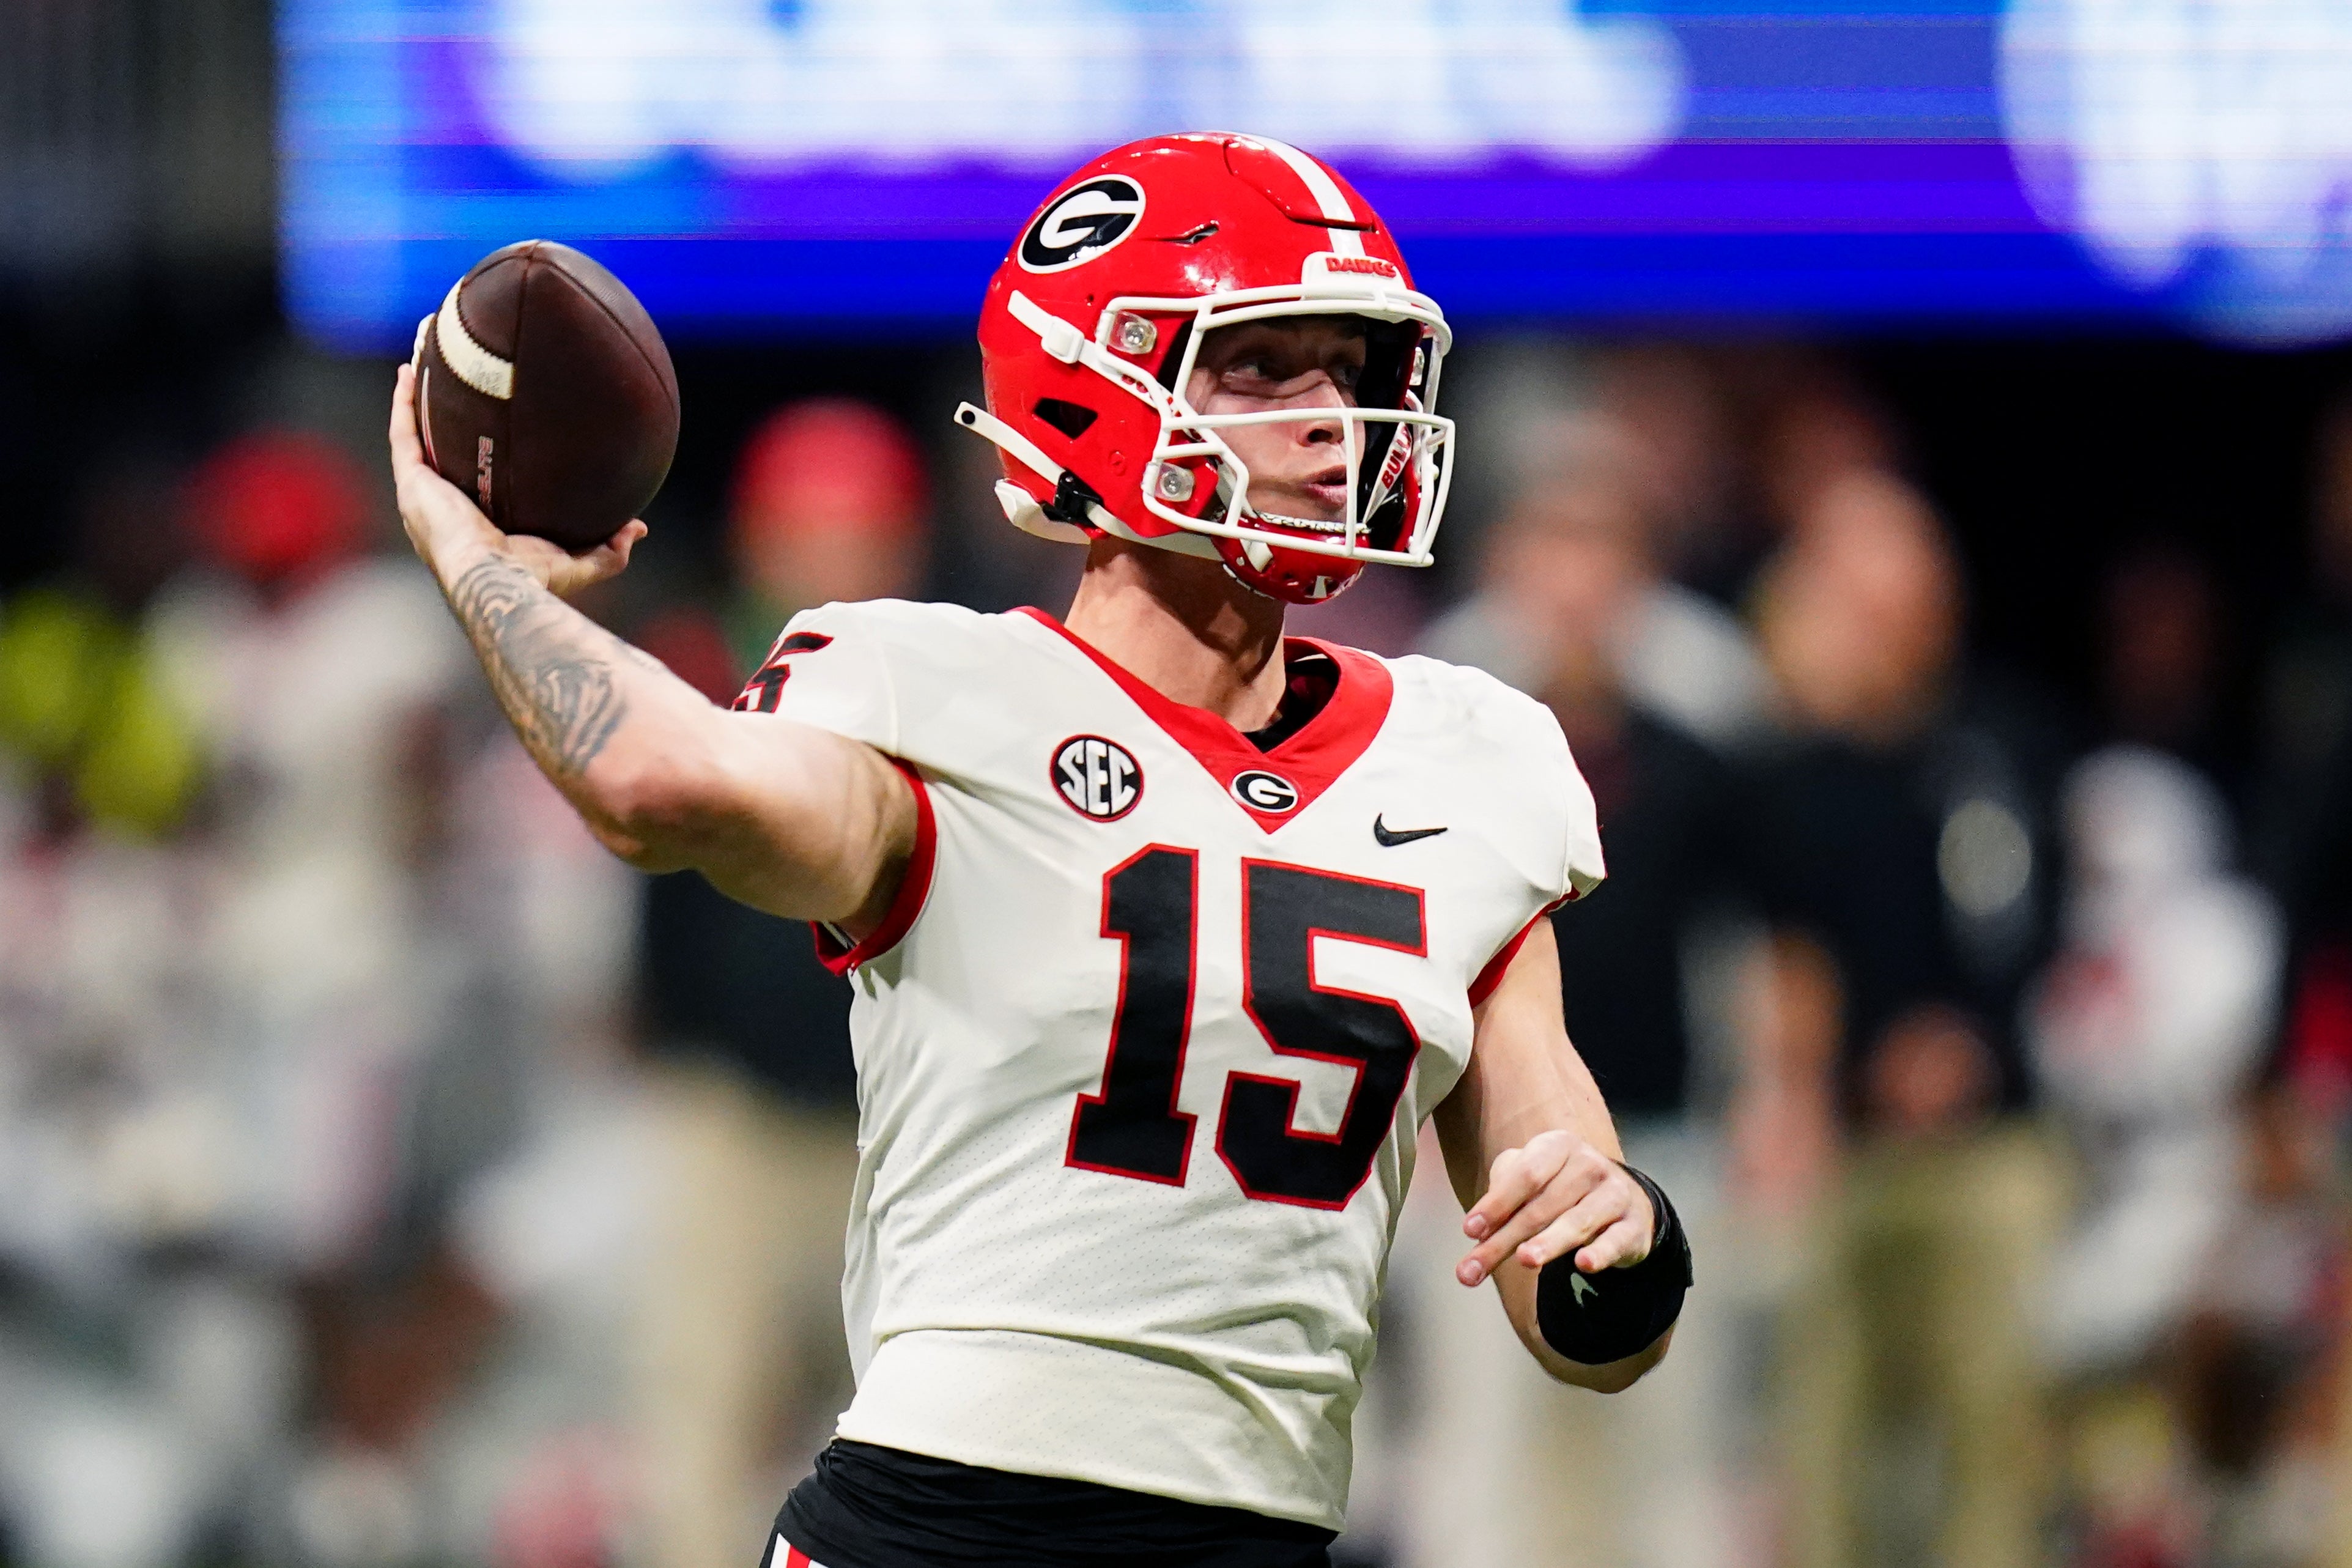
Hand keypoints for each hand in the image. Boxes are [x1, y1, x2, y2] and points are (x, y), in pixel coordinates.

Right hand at [389, 361, 644, 597]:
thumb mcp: (578, 561)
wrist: (495, 580)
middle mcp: (444, 505)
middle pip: (440, 452)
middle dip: (441, 421)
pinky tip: (409, 370)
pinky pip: (404, 433)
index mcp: (474, 522)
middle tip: (452, 385)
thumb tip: (638, 529)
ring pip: (415, 435)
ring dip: (416, 400)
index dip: (479, 457)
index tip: (493, 429)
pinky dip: (404, 402)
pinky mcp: (412, 481)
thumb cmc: (532, 580)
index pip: (474, 482)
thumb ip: (607, 548)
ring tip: (422, 362)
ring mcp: (424, 492)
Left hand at [1457, 1129, 1652, 1284]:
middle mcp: (1589, 1164)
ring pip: (1577, 1222)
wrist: (1623, 1198)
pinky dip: (1601, 1253)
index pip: (1525, 1175)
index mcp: (1558, 1146)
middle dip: (1506, 1239)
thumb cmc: (1561, 1188)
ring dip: (1549, 1242)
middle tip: (1475, 1269)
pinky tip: (1583, 1264)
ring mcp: (1615, 1194)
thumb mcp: (1530, 1180)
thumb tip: (1477, 1231)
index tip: (1469, 1230)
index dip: (1497, 1203)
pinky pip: (1615, 1240)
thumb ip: (1502, 1198)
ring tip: (1525, 1259)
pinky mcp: (1634, 1225)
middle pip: (1542, 1206)